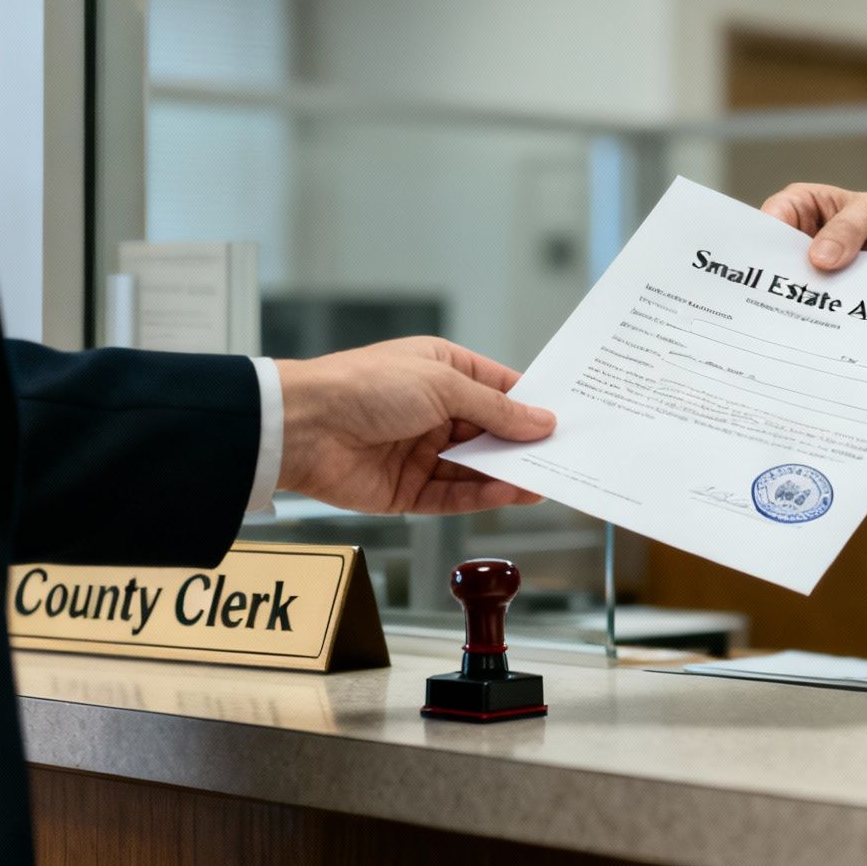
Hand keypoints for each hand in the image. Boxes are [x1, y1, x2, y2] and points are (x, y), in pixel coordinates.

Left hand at [275, 337, 554, 514]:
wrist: (301, 428)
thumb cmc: (362, 386)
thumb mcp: (442, 384)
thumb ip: (495, 409)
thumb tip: (540, 421)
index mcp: (439, 370)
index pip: (498, 389)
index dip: (530, 405)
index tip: (565, 419)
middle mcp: (432, 410)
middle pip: (490, 431)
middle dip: (523, 444)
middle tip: (563, 455)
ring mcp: (420, 451)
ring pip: (476, 467)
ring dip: (507, 473)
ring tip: (543, 479)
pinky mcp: (407, 489)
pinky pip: (453, 494)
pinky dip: (482, 495)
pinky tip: (508, 493)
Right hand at [760, 183, 866, 434]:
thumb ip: (850, 228)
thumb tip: (819, 259)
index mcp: (798, 206)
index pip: (771, 217)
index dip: (766, 241)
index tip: (770, 269)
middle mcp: (791, 238)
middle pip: (770, 260)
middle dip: (773, 281)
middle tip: (776, 306)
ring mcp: (800, 271)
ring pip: (783, 289)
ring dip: (788, 307)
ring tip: (791, 328)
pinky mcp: (813, 297)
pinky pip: (803, 308)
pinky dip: (807, 320)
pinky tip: (809, 336)